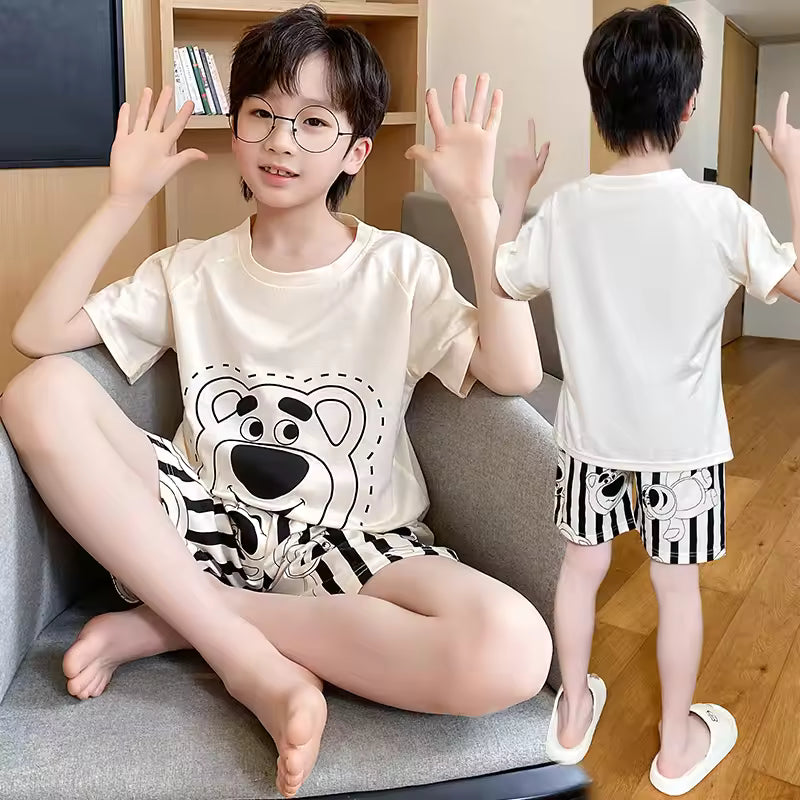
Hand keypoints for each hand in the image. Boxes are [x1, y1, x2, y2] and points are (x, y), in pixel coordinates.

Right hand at [109, 87, 206, 207]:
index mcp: (163, 145)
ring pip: (141, 117)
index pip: (175, 126)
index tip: (190, 103)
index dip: (183, 114)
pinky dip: (124, 115)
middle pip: (158, 116)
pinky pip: (123, 125)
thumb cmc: (149, 183)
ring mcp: (136, 140)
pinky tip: (127, 106)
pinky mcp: (122, 142)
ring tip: (148, 91)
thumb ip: (185, 158)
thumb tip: (204, 155)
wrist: (128, 192)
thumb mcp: (170, 168)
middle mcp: (150, 140)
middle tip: (169, 89)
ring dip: (144, 104)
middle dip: (164, 102)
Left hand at [405, 74, 501, 203]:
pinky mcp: (487, 140)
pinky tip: (498, 94)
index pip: (436, 115)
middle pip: (458, 106)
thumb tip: (407, 152)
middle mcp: (459, 133)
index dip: (432, 103)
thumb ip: (420, 153)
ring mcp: (474, 135)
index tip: (430, 91)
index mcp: (443, 138)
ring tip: (482, 77)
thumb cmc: (450, 184)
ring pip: (477, 108)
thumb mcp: (430, 165)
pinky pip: (493, 119)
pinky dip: (496, 107)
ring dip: (480, 92)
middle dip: (459, 91)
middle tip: (460, 77)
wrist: (469, 195)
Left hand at [506, 119, 549, 196]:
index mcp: (530, 152)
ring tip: (519, 169)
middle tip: (526, 166)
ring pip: (517, 151)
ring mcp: (512, 153)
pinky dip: (512, 159)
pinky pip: (511, 154)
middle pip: (525, 147)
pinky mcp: (506, 156)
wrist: (515, 187)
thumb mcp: (540, 167)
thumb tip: (547, 143)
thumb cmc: (528, 180)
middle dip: (526, 154)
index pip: (531, 136)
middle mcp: (520, 150)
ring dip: (518, 157)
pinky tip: (513, 168)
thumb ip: (544, 153)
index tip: (530, 119)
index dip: (531, 127)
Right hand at [755, 91, 799, 179]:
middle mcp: (791, 131)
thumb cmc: (784, 162)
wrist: (797, 169)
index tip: (784, 94)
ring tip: (792, 150)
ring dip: (792, 140)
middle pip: (786, 127)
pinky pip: (799, 135)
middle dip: (784, 135)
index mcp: (780, 134)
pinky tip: (797, 149)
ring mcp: (799, 133)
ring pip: (794, 132)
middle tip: (784, 147)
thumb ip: (764, 136)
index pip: (780, 114)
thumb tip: (756, 127)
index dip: (782, 103)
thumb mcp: (770, 149)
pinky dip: (798, 141)